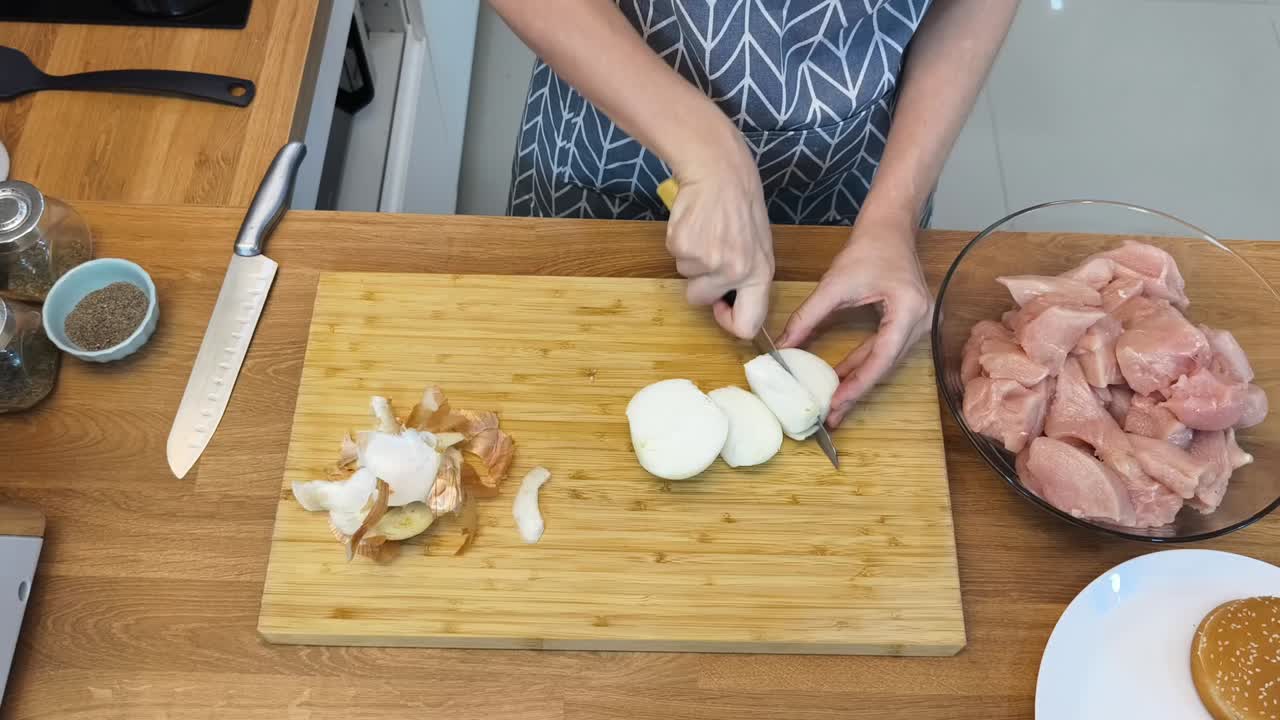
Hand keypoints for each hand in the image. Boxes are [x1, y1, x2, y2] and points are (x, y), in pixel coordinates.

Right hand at [666, 141, 774, 339]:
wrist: (720, 172)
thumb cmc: (741, 206)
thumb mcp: (758, 246)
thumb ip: (748, 278)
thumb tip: (733, 305)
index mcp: (759, 274)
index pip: (747, 325)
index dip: (728, 322)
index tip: (721, 307)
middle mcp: (734, 272)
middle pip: (701, 300)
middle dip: (700, 283)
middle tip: (710, 253)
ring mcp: (707, 260)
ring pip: (686, 276)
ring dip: (692, 258)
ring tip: (707, 231)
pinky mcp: (683, 247)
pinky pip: (675, 257)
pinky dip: (681, 243)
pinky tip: (695, 224)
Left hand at [778, 216, 932, 427]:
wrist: (890, 227)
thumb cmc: (869, 247)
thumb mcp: (835, 284)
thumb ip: (808, 316)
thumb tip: (784, 344)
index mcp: (909, 311)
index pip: (882, 357)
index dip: (858, 384)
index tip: (836, 403)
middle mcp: (921, 322)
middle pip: (885, 366)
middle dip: (856, 390)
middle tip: (831, 416)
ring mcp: (917, 324)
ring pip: (884, 362)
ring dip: (858, 381)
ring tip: (833, 404)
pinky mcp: (907, 324)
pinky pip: (882, 351)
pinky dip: (862, 365)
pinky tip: (842, 380)